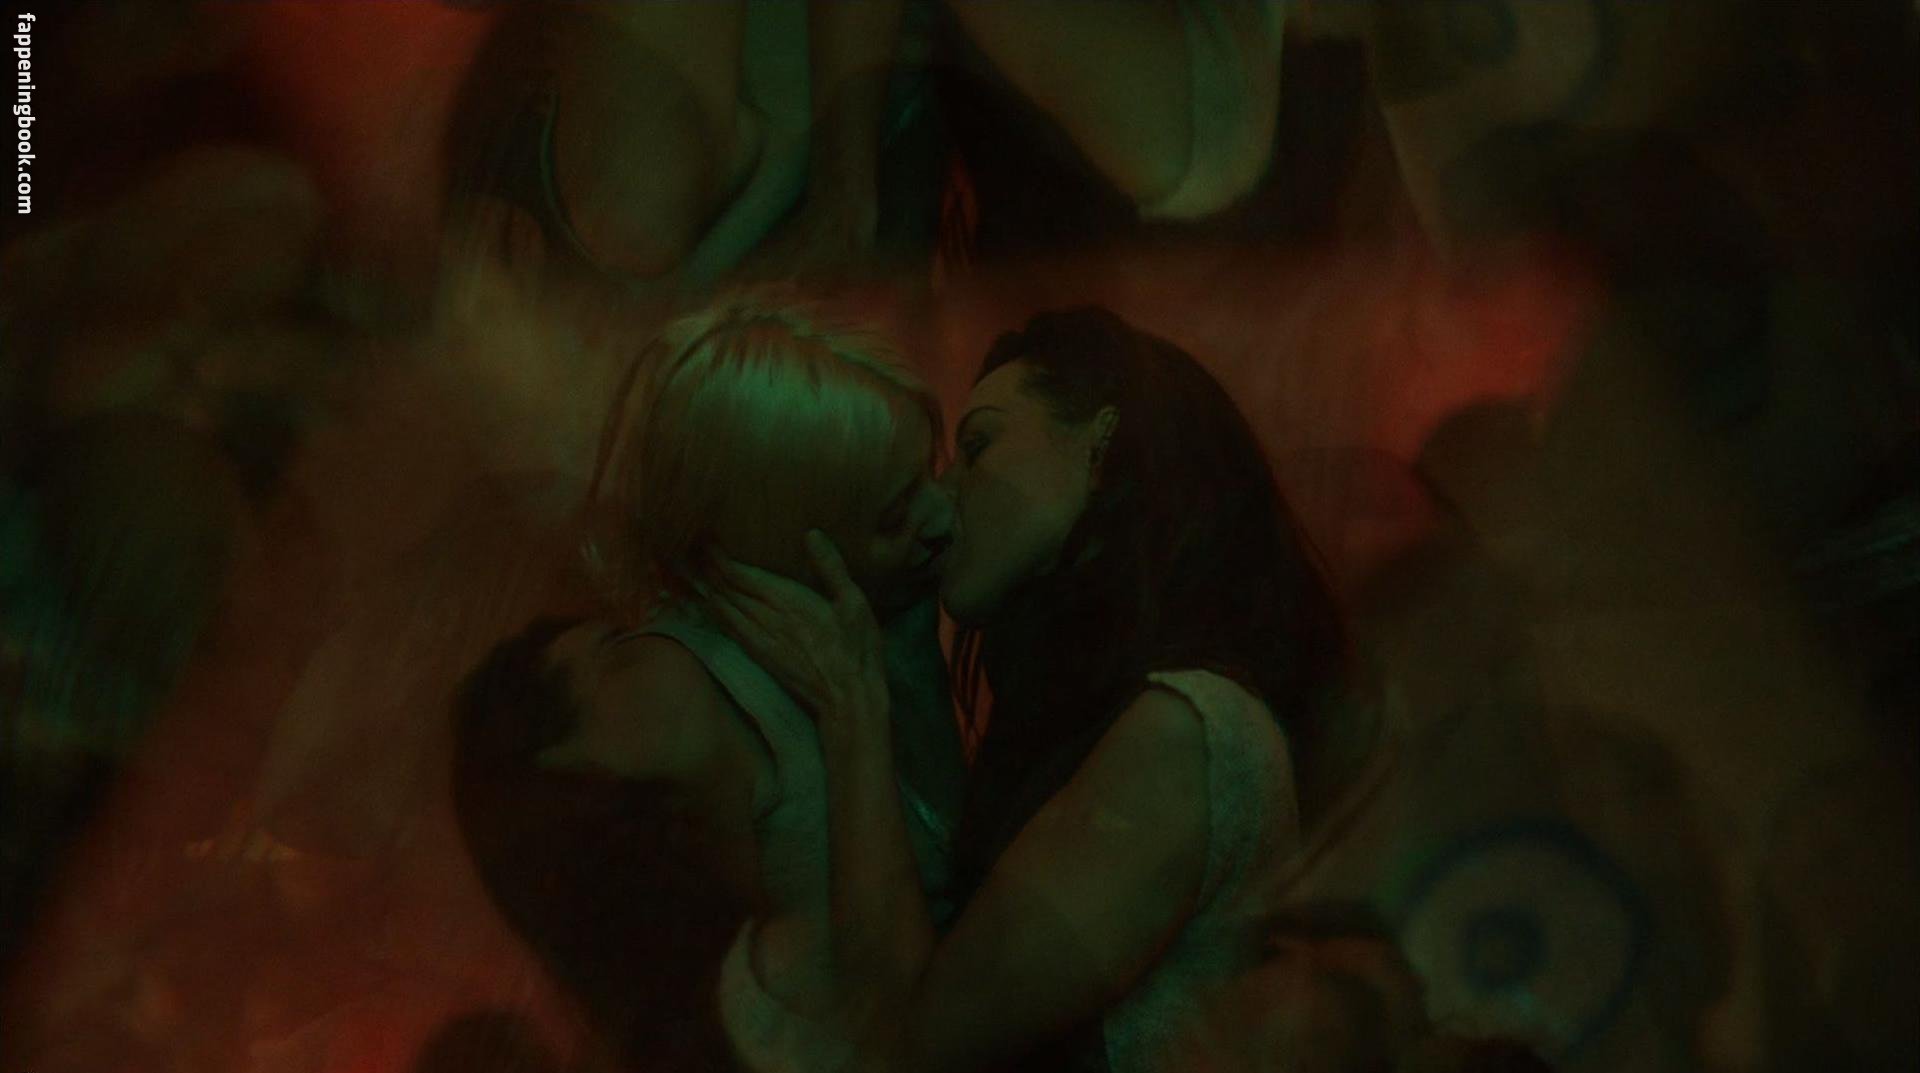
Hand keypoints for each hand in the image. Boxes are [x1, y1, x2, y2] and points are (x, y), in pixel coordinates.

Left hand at [711, 530, 887, 721]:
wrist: (846, 699)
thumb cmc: (856, 649)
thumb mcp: (854, 603)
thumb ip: (832, 568)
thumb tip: (812, 535)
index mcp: (787, 601)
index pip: (740, 574)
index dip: (718, 556)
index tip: (706, 539)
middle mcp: (766, 619)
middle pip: (726, 589)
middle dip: (709, 568)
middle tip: (695, 550)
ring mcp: (760, 640)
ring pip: (724, 609)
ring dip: (709, 588)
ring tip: (698, 571)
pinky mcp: (761, 657)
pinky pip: (730, 630)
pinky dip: (717, 614)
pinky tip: (712, 607)